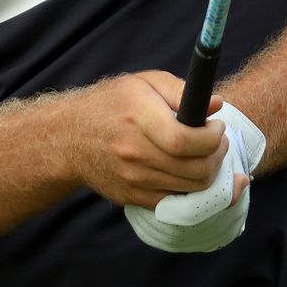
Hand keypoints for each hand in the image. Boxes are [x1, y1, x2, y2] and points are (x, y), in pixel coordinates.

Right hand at [65, 72, 230, 208]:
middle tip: (217, 142)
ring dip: (209, 173)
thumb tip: (215, 104)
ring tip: (205, 155)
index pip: (186, 141)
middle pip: (195, 169)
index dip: (212, 138)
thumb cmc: (111, 104)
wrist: (68, 137)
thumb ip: (179, 90)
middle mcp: (134, 153)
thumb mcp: (142, 83)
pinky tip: (189, 171)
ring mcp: (133, 179)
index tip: (217, 127)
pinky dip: (191, 190)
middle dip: (217, 156)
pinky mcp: (133, 197)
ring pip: (191, 189)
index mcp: (138, 119)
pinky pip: (176, 202)